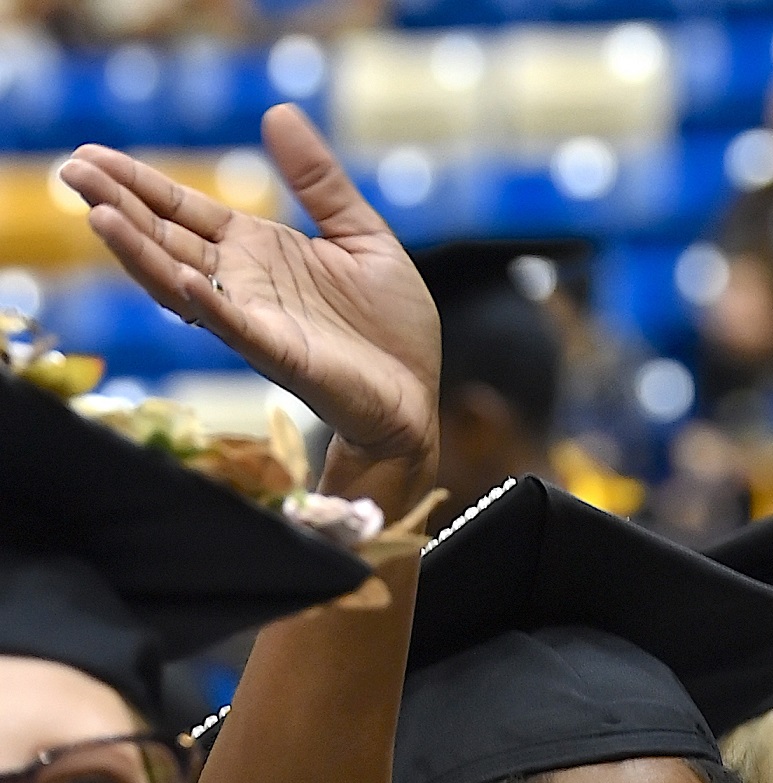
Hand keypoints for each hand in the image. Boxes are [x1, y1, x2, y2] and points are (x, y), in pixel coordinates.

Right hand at [60, 108, 439, 479]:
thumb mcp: (360, 234)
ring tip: (100, 217)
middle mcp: (245, 285)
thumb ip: (320, 181)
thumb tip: (277, 113)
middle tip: (71, 173)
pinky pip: (239, 330)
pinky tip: (186, 279)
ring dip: (143, 254)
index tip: (90, 158)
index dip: (139, 184)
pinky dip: (211, 306)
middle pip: (168, 241)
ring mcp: (258, 322)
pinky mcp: (284, 357)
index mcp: (258, 252)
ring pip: (185, 285)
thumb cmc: (389, 327)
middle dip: (120, 208)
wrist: (417, 395)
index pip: (184, 212)